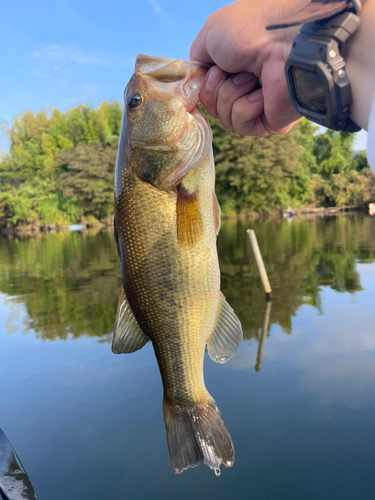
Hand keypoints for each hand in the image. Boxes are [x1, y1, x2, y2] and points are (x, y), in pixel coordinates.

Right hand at [190, 0, 307, 135]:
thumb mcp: (210, 34)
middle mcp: (246, 86)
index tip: (211, 71)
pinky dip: (246, 108)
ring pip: (224, 118)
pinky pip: (241, 126)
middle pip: (212, 107)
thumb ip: (197, 59)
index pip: (207, 90)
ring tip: (250, 78)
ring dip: (230, 96)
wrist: (283, 42)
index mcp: (234, 67)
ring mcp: (258, 105)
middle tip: (229, 72)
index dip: (204, 84)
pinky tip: (261, 94)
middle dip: (214, 91)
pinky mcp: (268, 122)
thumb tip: (199, 80)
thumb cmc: (250, 31)